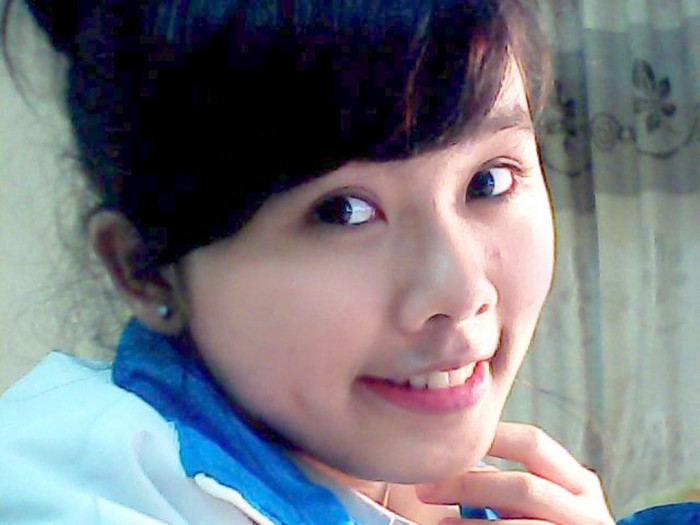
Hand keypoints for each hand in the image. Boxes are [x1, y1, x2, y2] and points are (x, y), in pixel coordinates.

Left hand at [416, 422, 614, 524]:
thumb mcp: (530, 506)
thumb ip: (503, 484)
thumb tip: (447, 461)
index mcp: (578, 483)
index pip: (532, 443)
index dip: (489, 437)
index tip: (446, 441)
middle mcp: (587, 509)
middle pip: (523, 485)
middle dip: (469, 485)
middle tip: (424, 489)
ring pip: (522, 521)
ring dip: (473, 522)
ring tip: (438, 522)